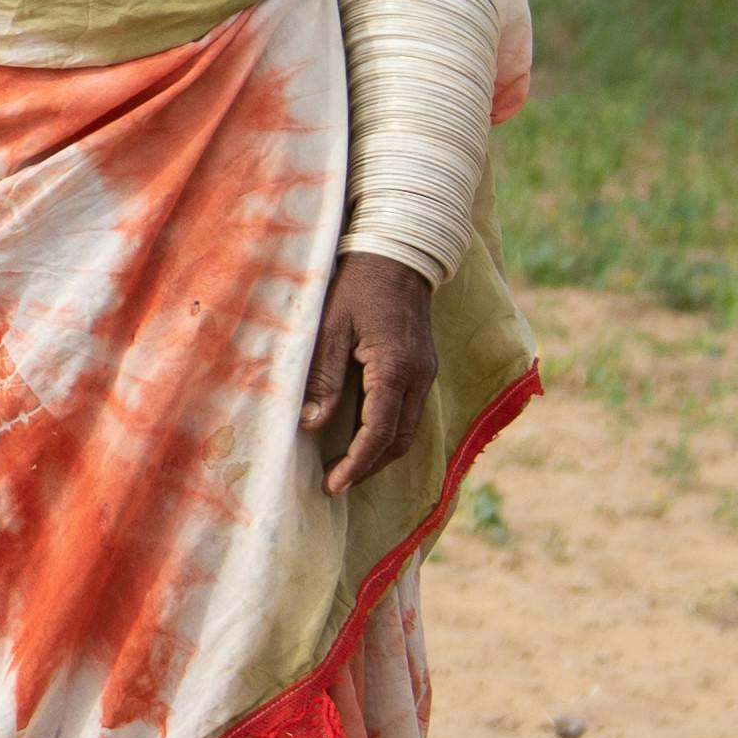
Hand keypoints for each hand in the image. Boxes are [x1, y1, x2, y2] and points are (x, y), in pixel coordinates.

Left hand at [301, 255, 436, 498]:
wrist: (398, 253)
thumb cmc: (358, 283)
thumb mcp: (330, 327)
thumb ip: (322, 377)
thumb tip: (311, 423)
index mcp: (395, 368)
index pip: (378, 432)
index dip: (356, 464)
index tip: (333, 485)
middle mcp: (418, 376)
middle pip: (399, 440)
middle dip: (369, 467)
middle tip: (337, 483)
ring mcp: (425, 372)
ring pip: (408, 429)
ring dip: (380, 453)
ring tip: (349, 468)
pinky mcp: (423, 367)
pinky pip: (410, 412)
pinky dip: (389, 433)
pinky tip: (365, 437)